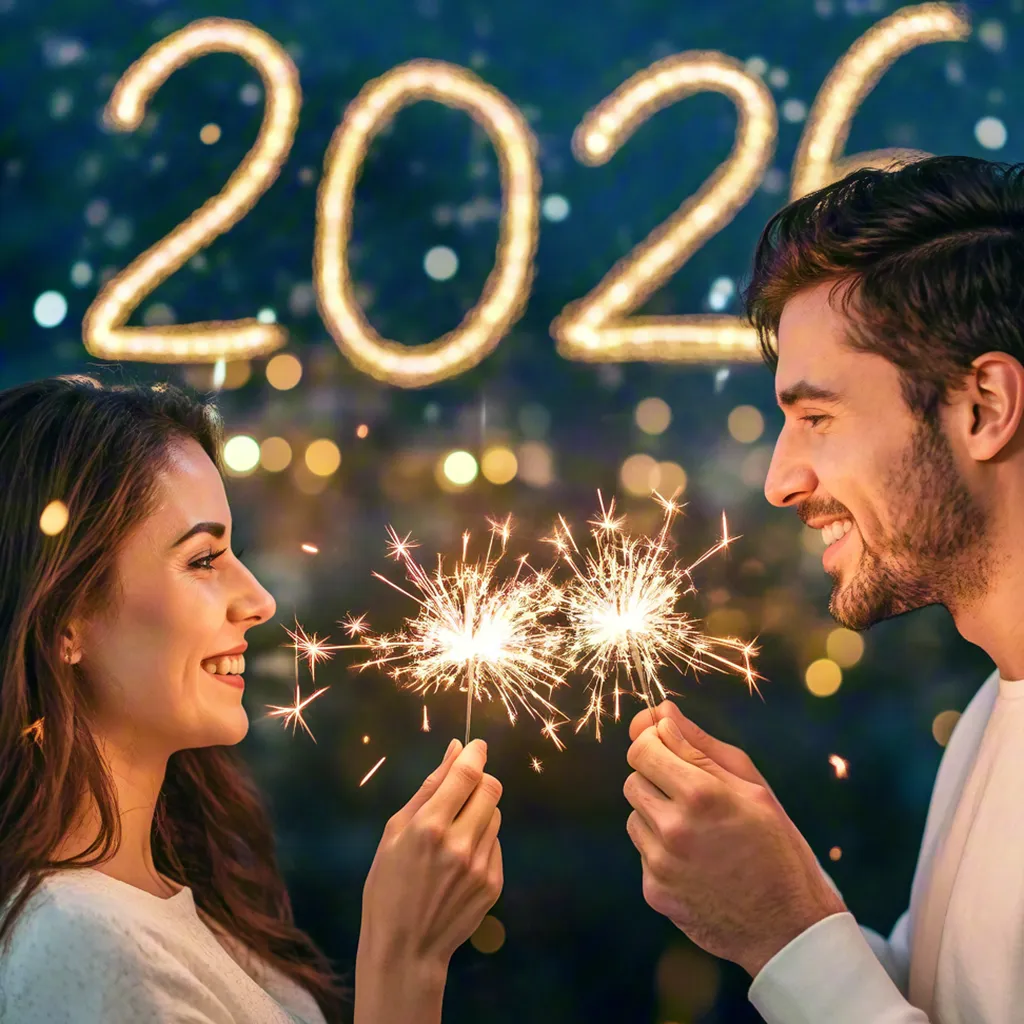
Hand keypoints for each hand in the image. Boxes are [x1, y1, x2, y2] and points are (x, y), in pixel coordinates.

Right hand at [358, 738, 502, 970]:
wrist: (405, 949)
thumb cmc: (388, 886)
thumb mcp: (394, 832)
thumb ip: (428, 788)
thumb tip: (454, 749)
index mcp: (429, 828)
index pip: (467, 774)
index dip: (475, 753)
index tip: (476, 745)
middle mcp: (460, 844)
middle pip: (491, 789)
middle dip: (481, 779)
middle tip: (465, 785)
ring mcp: (481, 866)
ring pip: (495, 815)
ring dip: (480, 811)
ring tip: (454, 831)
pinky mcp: (494, 883)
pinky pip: (496, 843)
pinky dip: (482, 839)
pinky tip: (459, 859)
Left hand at [624, 702, 844, 976]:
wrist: (788, 926)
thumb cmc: (777, 845)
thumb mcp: (752, 786)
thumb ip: (699, 744)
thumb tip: (661, 711)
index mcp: (702, 795)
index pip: (642, 747)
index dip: (651, 740)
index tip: (665, 743)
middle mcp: (674, 829)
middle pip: (633, 778)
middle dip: (656, 777)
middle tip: (691, 791)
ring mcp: (660, 864)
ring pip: (635, 814)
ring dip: (657, 813)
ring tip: (699, 830)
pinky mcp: (654, 892)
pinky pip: (643, 852)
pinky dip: (662, 850)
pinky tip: (697, 861)